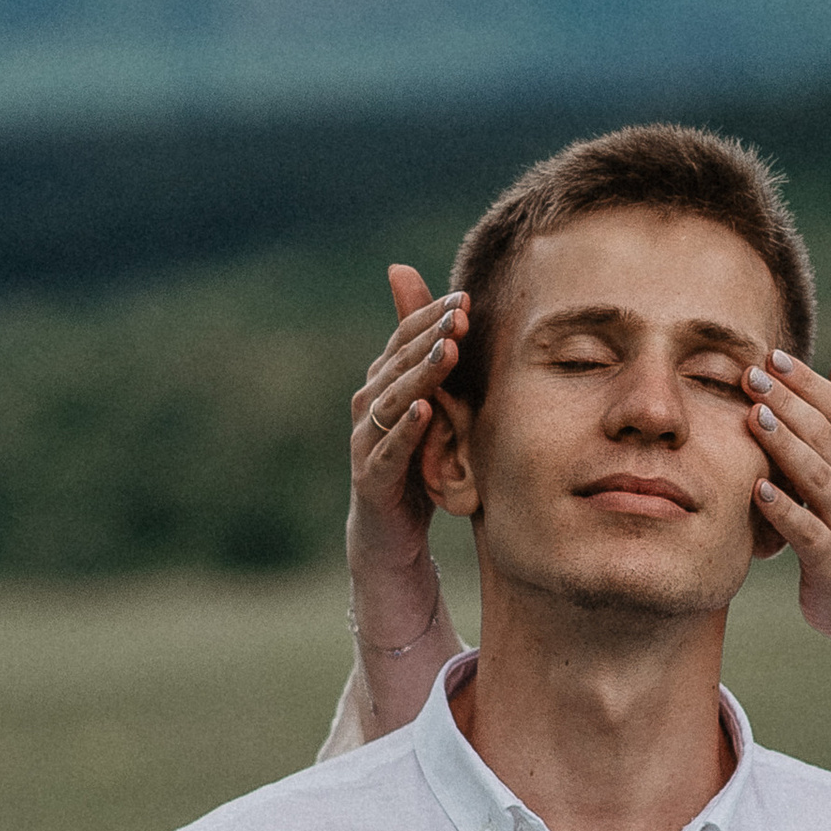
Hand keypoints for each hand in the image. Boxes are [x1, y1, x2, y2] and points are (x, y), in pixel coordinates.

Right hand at [348, 264, 465, 637]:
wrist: (392, 533)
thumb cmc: (417, 464)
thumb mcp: (436, 412)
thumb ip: (441, 370)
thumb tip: (460, 321)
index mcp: (384, 384)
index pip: (403, 339)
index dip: (430, 316)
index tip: (464, 296)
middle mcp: (368, 406)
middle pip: (396, 363)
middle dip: (428, 336)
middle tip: (460, 315)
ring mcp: (365, 442)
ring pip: (390, 400)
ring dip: (419, 375)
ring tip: (446, 352)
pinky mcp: (371, 479)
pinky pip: (387, 451)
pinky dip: (405, 431)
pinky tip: (424, 410)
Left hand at [744, 350, 830, 645]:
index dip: (806, 382)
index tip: (772, 355)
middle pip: (825, 436)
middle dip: (788, 402)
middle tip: (750, 373)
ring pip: (818, 478)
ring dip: (786, 446)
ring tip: (754, 418)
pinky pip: (807, 532)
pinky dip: (783, 510)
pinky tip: (757, 490)